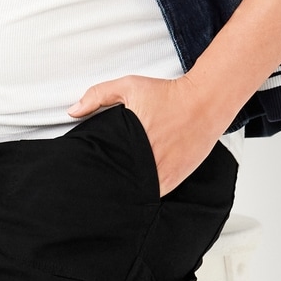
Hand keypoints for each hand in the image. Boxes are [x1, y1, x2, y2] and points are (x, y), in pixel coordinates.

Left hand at [67, 74, 222, 196]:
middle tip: (98, 185)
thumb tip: (74, 110)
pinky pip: (157, 193)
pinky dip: (147, 192)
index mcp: (133, 144)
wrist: (206, 101)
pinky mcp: (177, 178)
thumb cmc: (168, 94)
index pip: (108, 170)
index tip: (89, 174)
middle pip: (121, 184)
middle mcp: (149, 163)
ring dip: (128, 191)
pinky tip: (137, 188)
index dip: (96, 175)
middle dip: (110, 184)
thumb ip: (99, 95)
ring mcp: (165, 174)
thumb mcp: (130, 86)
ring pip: (138, 193)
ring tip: (115, 189)